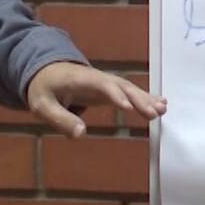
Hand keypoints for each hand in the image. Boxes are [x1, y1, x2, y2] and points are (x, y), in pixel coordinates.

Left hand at [26, 61, 167, 137]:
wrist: (46, 71)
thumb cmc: (43, 88)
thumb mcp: (42, 105)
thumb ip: (60, 119)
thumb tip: (80, 134)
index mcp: (80, 79)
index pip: (100, 85)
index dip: (114, 95)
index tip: (128, 108)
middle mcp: (97, 78)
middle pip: (121, 86)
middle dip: (138, 99)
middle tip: (154, 113)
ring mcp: (105, 82)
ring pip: (129, 88)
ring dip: (146, 99)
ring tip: (162, 110)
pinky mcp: (110, 89)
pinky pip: (130, 92)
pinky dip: (145, 97)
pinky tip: (161, 104)